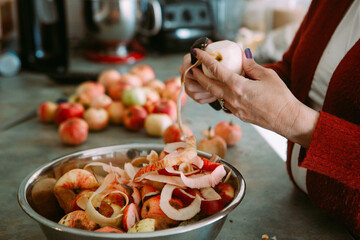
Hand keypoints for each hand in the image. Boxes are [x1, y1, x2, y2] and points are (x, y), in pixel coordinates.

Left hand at [180, 48, 318, 147]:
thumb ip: (252, 65)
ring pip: (216, 95)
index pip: (217, 70)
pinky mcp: (238, 115)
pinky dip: (219, 95)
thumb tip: (243, 55)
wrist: (286, 119)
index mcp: (239, 86)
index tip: (197, 52)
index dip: (205, 60)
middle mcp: (232, 98)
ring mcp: (234, 109)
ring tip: (203, 78)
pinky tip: (221, 90)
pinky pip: (224, 103)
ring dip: (207, 86)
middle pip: (209, 85)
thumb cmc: (280, 97)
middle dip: (198, 76)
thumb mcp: (268, 76)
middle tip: (191, 68)